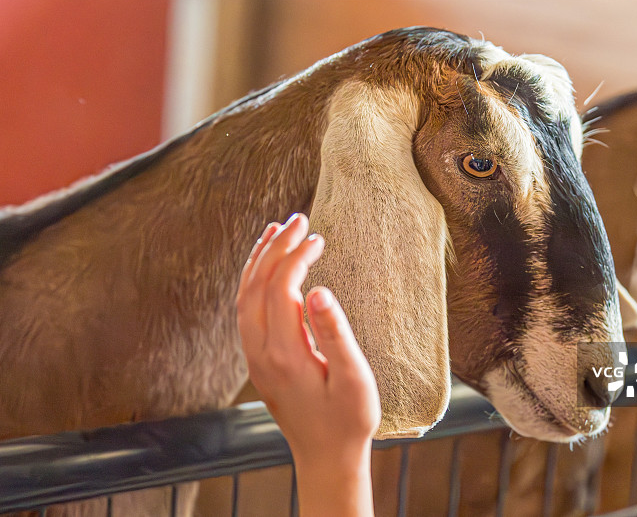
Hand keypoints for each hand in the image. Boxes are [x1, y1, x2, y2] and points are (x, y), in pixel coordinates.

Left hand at [236, 213, 379, 515]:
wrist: (326, 457)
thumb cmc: (348, 420)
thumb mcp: (353, 378)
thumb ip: (335, 333)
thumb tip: (317, 289)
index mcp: (285, 354)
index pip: (280, 290)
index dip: (296, 257)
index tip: (318, 237)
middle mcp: (261, 353)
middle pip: (255, 287)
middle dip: (274, 248)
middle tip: (298, 217)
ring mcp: (255, 357)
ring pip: (244, 297)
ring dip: (258, 260)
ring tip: (276, 229)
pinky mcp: (259, 361)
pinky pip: (247, 310)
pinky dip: (254, 281)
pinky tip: (268, 268)